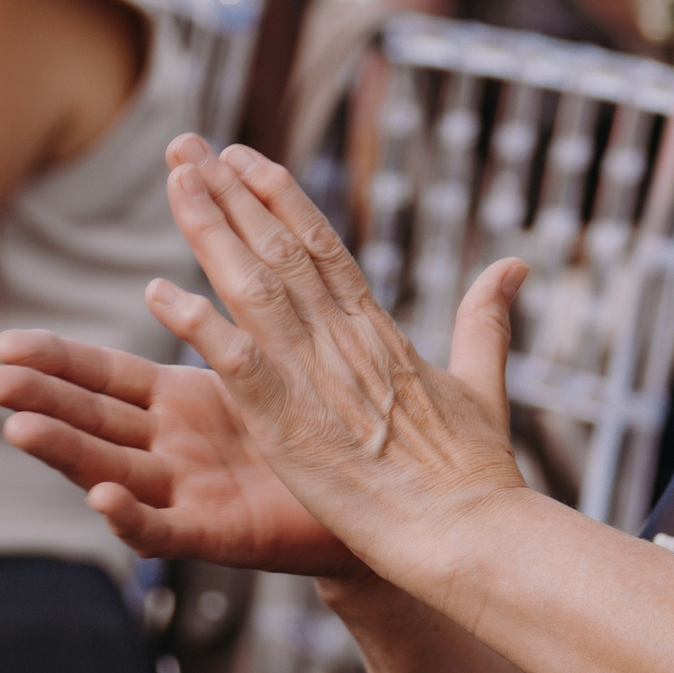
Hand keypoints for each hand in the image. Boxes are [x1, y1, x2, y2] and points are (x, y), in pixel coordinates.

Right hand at [0, 328, 362, 574]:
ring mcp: (186, 492)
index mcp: (179, 402)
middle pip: (94, 418)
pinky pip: (163, 529)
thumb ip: (220, 327)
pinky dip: (131, 516)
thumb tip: (180, 271)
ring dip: (65, 450)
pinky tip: (102, 498)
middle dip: (42, 397)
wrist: (366, 504)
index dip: (58, 359)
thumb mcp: (259, 371)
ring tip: (17, 428)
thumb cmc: (309, 434)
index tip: (4, 342)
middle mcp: (170, 446)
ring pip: (112, 468)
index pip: (106, 376)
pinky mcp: (214, 534)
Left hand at [141, 136, 531, 585]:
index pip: (324, 245)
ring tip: (172, 183)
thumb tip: (516, 265)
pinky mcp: (290, 426)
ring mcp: (316, 380)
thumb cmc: (477, 471)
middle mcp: (346, 341)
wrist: (471, 529)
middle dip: (229, 194)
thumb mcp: (482, 384)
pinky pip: (235, 363)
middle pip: (279, 249)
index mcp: (383, 330)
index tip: (243, 157)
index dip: (280, 197)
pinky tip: (157, 293)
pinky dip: (197, 325)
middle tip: (184, 144)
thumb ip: (488, 320)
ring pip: (253, 287)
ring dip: (208, 233)